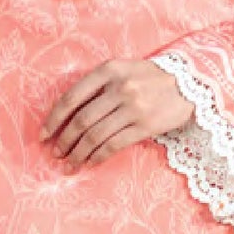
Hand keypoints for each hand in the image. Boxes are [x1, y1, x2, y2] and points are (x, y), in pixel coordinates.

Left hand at [39, 58, 193, 170]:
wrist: (190, 82)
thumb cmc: (150, 78)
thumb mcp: (123, 70)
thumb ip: (98, 85)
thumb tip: (67, 115)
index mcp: (108, 70)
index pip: (71, 97)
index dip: (53, 119)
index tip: (43, 135)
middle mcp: (119, 88)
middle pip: (81, 121)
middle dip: (64, 141)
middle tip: (55, 153)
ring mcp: (133, 108)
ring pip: (95, 136)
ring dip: (78, 154)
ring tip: (68, 164)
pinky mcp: (145, 126)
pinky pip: (114, 145)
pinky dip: (97, 157)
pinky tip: (89, 163)